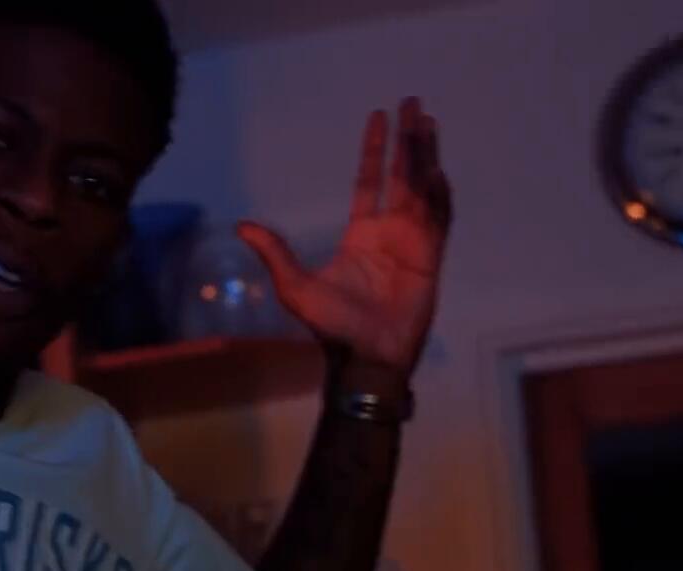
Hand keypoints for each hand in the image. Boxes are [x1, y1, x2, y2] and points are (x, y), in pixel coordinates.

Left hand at [239, 98, 452, 370]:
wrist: (366, 355)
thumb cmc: (333, 326)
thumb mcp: (295, 287)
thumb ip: (275, 253)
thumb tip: (242, 225)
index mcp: (361, 234)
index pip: (369, 181)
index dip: (374, 149)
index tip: (378, 117)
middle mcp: (390, 231)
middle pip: (401, 174)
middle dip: (407, 139)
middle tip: (412, 102)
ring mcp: (413, 242)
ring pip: (423, 188)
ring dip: (426, 155)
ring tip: (428, 122)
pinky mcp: (431, 257)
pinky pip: (439, 219)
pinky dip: (440, 194)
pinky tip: (438, 169)